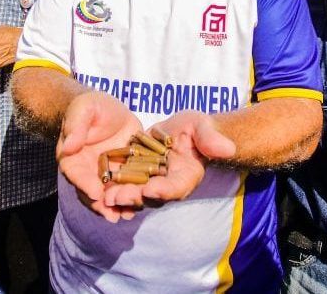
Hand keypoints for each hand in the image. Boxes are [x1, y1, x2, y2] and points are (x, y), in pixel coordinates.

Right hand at [56, 92, 142, 222]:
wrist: (108, 108)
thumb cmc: (91, 106)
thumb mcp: (84, 109)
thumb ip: (76, 126)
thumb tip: (68, 146)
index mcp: (73, 158)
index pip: (77, 174)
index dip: (85, 184)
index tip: (95, 193)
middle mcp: (88, 171)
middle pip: (92, 192)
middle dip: (102, 204)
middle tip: (113, 215)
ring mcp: (106, 174)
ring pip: (110, 194)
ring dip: (118, 205)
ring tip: (129, 214)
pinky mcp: (124, 172)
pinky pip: (127, 186)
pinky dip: (133, 195)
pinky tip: (142, 204)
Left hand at [104, 111, 234, 209]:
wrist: (183, 130)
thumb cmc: (198, 128)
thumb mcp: (203, 127)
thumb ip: (211, 139)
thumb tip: (228, 148)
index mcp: (187, 177)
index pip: (176, 187)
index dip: (163, 190)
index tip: (149, 190)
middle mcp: (168, 185)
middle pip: (151, 195)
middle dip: (134, 198)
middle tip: (115, 198)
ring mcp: (152, 182)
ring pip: (135, 193)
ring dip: (120, 196)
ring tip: (104, 196)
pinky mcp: (138, 176)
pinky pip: (125, 184)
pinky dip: (114, 187)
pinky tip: (98, 186)